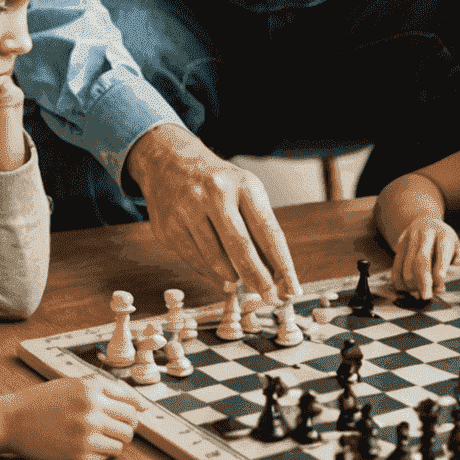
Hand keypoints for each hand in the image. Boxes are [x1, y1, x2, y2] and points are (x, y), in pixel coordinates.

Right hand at [0, 376, 140, 459]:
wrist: (11, 421)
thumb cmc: (44, 400)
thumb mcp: (74, 383)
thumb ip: (106, 388)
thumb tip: (140, 405)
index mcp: (92, 389)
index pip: (132, 403)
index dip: (134, 410)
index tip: (133, 414)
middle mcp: (92, 411)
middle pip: (130, 423)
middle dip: (128, 426)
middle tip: (117, 427)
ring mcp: (86, 435)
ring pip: (122, 442)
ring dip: (118, 440)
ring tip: (103, 436)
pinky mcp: (79, 456)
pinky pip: (107, 455)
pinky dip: (104, 451)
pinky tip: (90, 445)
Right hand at [126, 124, 301, 299]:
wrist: (170, 161)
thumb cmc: (219, 182)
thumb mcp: (244, 191)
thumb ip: (258, 227)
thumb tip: (273, 273)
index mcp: (243, 184)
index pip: (268, 231)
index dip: (282, 263)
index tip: (291, 287)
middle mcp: (215, 194)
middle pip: (241, 246)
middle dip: (258, 278)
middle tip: (269, 297)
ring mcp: (188, 209)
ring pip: (215, 257)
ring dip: (232, 278)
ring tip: (240, 286)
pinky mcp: (169, 226)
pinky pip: (194, 259)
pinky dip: (210, 274)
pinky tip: (220, 280)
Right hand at [391, 216, 459, 299]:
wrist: (425, 221)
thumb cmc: (443, 239)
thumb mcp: (455, 245)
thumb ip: (458, 260)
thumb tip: (456, 274)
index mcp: (443, 233)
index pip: (442, 251)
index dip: (440, 269)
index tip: (440, 287)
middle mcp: (426, 233)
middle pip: (421, 259)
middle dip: (423, 280)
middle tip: (426, 296)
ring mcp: (410, 237)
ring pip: (407, 264)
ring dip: (410, 283)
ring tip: (416, 294)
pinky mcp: (399, 243)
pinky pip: (396, 264)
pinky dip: (398, 279)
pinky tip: (404, 288)